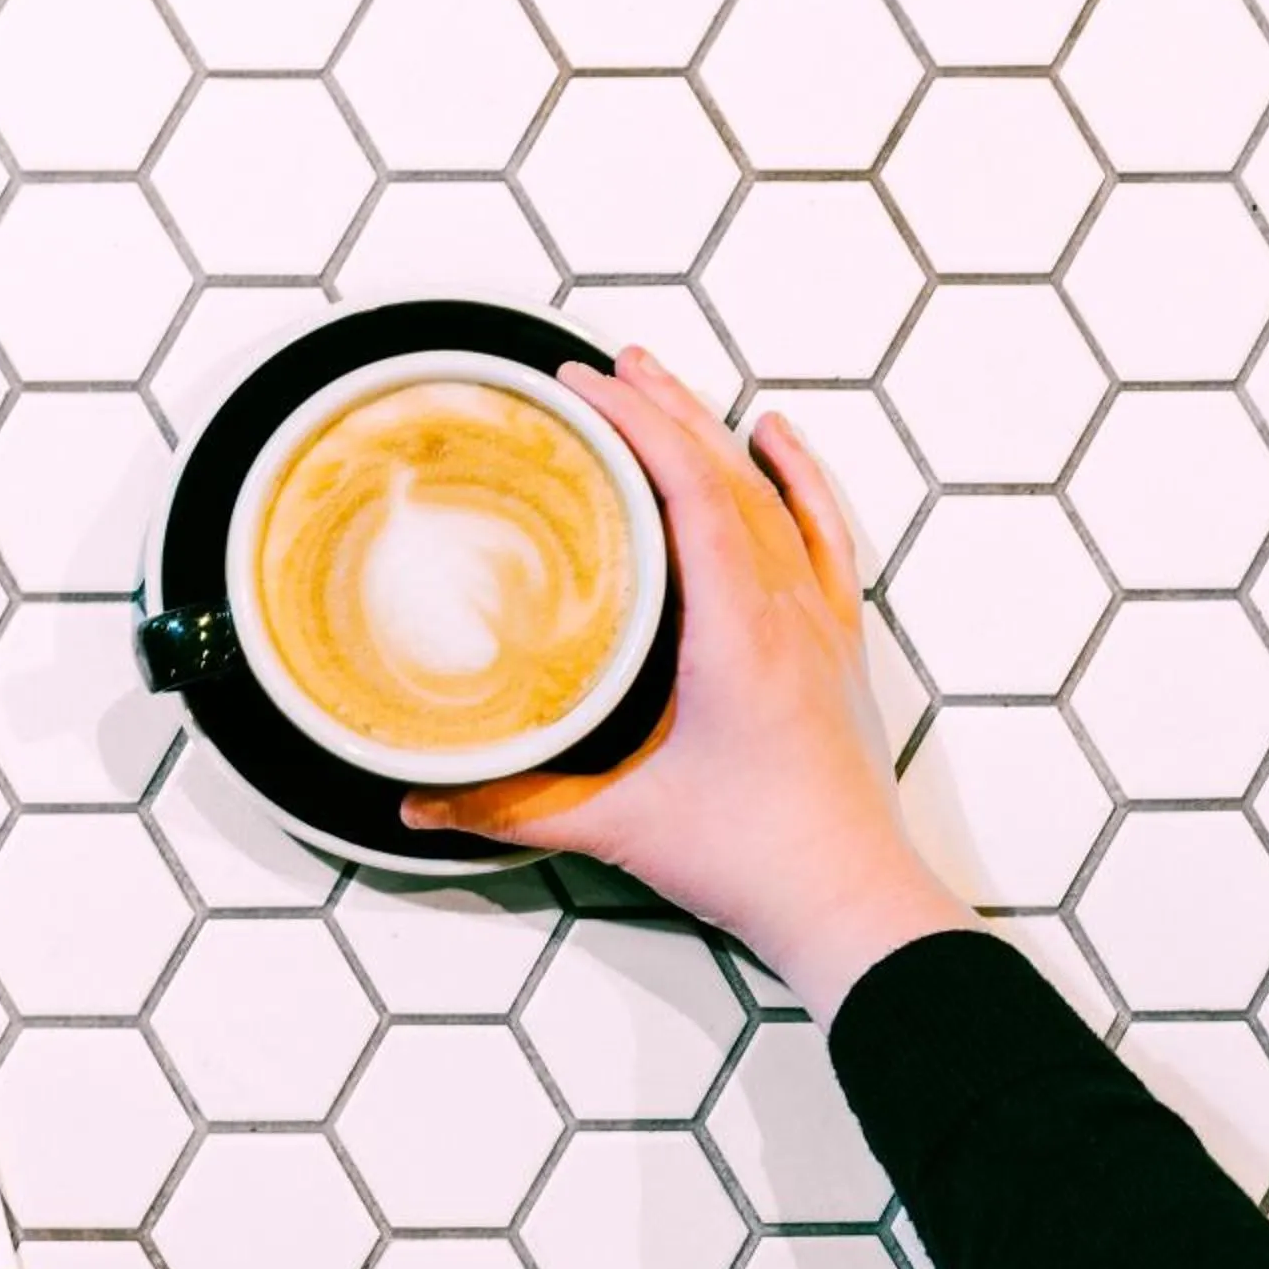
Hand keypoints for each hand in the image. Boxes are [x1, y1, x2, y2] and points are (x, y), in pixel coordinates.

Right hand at [403, 348, 976, 1019]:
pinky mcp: (838, 648)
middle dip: (663, 409)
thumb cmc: (753, 861)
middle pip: (728, 475)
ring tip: (665, 384)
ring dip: (716, 432)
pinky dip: (801, 479)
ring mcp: (820, 626)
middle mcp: (786, 612)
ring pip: (774, 496)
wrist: (851, 902)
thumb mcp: (617, 827)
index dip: (636, 426)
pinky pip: (824, 536)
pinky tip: (778, 440)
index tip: (581, 385)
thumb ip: (511, 809)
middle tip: (603, 365)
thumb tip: (418, 805)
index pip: (691, 491)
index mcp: (737, 633)